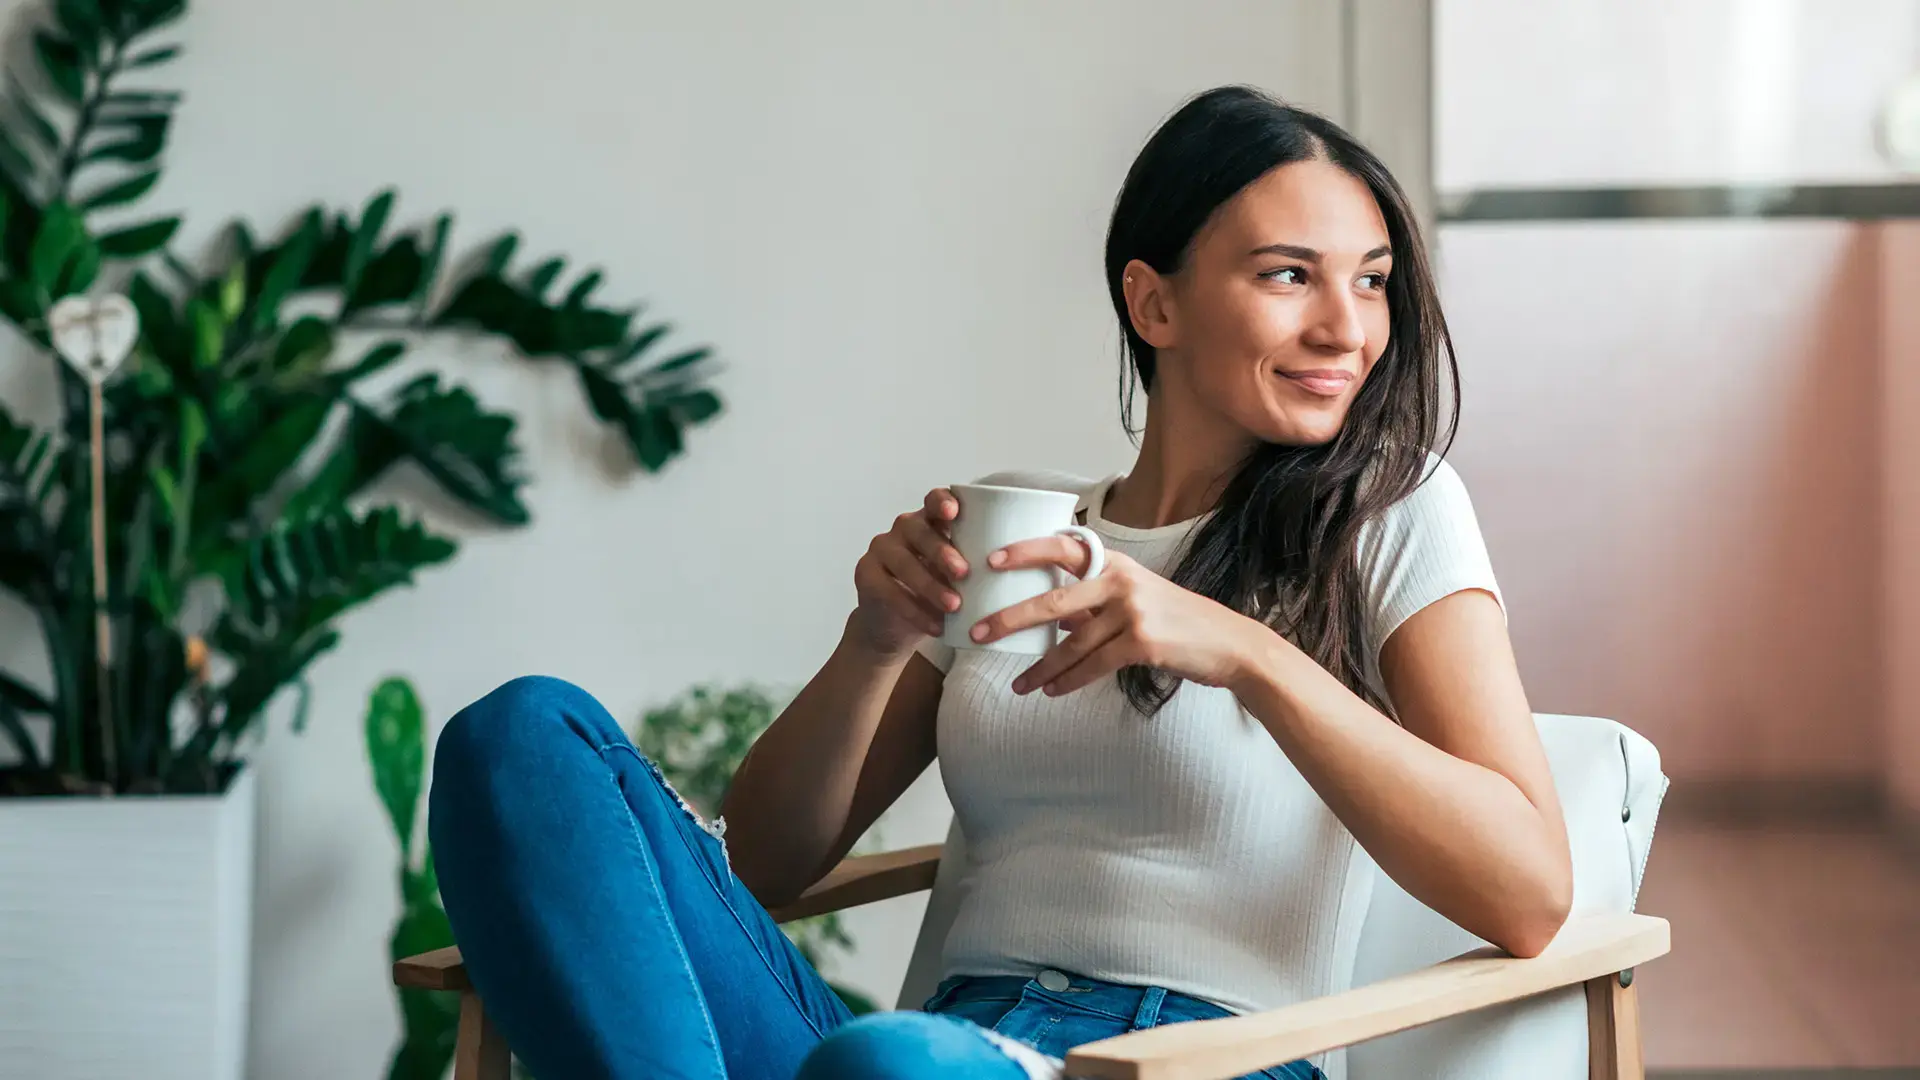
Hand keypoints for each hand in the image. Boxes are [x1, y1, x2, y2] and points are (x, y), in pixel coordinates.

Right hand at [848, 488, 969, 657]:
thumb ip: (974, 566)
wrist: (895, 627)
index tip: (954, 512)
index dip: (941, 502)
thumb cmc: (936, 595)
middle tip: (964, 573)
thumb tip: (1012, 572)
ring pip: (903, 562)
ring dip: (930, 585)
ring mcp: (881, 550)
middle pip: (918, 531)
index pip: (934, 502)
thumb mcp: (957, 578)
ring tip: (954, 606)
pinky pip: (889, 591)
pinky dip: (914, 611)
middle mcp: (902, 529)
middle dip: (942, 551)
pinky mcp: (865, 575)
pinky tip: (935, 626)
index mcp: (929, 521)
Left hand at [968, 536, 1265, 696]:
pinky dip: (1068, 681)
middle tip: (977, 631)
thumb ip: (1095, 602)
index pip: (1063, 548)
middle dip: (1010, 618)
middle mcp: (1121, 581)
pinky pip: (1092, 665)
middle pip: (1053, 600)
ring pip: (1070, 644)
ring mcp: (1132, 611)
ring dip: (1039, 668)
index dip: (1025, 551)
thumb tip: (1052, 619)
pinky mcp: (1142, 642)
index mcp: (1115, 563)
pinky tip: (1051, 691)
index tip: (991, 560)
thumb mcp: (1137, 597)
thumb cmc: (1178, 621)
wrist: (1228, 644)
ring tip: (1017, 685)